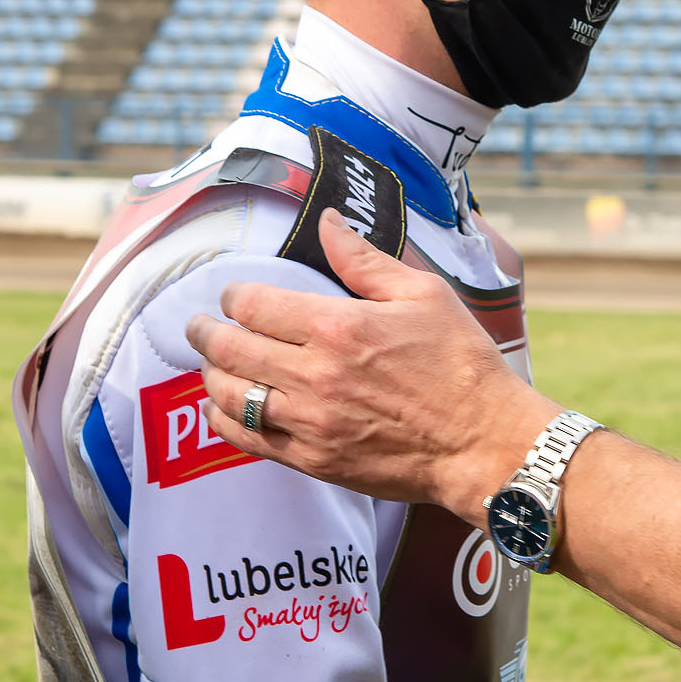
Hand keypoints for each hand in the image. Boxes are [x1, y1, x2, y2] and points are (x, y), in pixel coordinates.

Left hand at [185, 209, 556, 518]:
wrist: (483, 442)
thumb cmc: (461, 365)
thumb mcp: (422, 295)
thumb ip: (364, 260)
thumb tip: (328, 221)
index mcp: (338, 326)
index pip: (254, 304)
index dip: (234, 296)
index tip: (235, 295)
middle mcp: (315, 374)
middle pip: (230, 348)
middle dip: (205, 332)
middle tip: (197, 325)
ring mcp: (310, 421)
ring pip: (231, 395)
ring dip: (211, 375)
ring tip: (211, 364)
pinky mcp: (314, 460)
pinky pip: (249, 439)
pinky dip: (226, 420)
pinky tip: (224, 407)